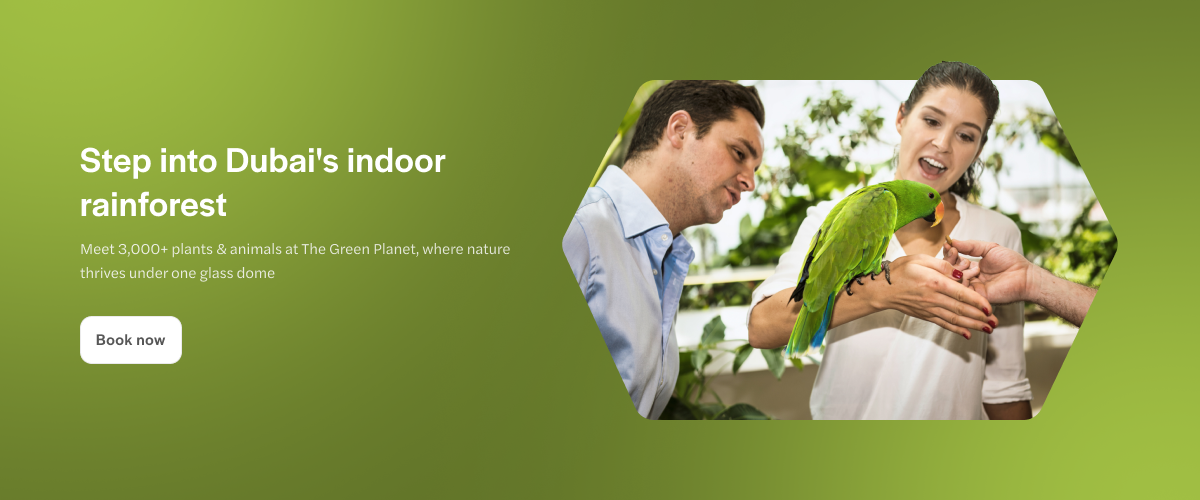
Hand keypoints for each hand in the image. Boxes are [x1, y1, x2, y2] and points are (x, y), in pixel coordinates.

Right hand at [859, 254, 996, 338]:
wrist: (882, 289)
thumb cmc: (900, 270)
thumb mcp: (921, 259)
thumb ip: (942, 265)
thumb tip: (959, 274)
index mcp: (934, 282)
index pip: (961, 293)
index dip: (977, 302)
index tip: (990, 307)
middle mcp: (933, 298)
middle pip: (961, 309)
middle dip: (980, 317)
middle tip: (995, 322)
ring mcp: (929, 309)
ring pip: (955, 319)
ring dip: (972, 325)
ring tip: (987, 330)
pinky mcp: (925, 315)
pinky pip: (943, 324)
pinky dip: (956, 330)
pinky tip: (967, 335)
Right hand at [945, 239, 1031, 304]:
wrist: (1025, 276)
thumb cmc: (1011, 262)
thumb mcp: (989, 248)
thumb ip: (970, 246)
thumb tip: (952, 240)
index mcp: (972, 267)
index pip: (953, 261)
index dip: (949, 253)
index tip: (948, 244)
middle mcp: (970, 278)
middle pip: (950, 271)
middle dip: (949, 260)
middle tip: (954, 252)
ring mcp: (972, 288)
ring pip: (953, 280)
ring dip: (955, 269)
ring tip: (964, 263)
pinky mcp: (976, 296)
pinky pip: (962, 290)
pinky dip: (960, 281)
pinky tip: (964, 273)